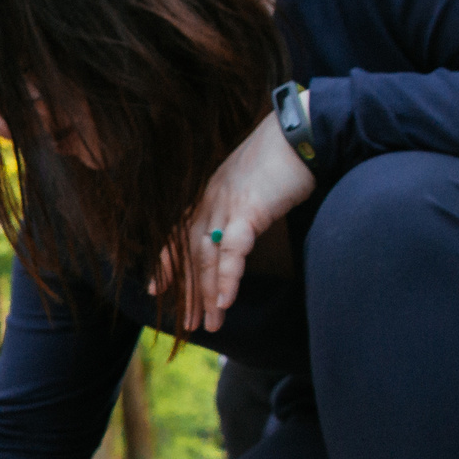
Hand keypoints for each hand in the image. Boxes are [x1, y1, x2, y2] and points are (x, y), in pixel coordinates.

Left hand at [155, 109, 314, 332]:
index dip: (167, 265)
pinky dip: (227, 277)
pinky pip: (232, 249)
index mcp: (206, 196)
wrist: (301, 135)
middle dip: (189, 293)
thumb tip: (239, 231)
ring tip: (210, 323)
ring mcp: (225, 206)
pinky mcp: (248, 210)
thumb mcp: (250, 187)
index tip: (158, 291)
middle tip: (189, 323)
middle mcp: (209, 202)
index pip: (177, 237)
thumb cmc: (281, 161)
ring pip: (207, 258)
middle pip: (190, 255)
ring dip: (208, 294)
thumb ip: (237, 210)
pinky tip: (225, 300)